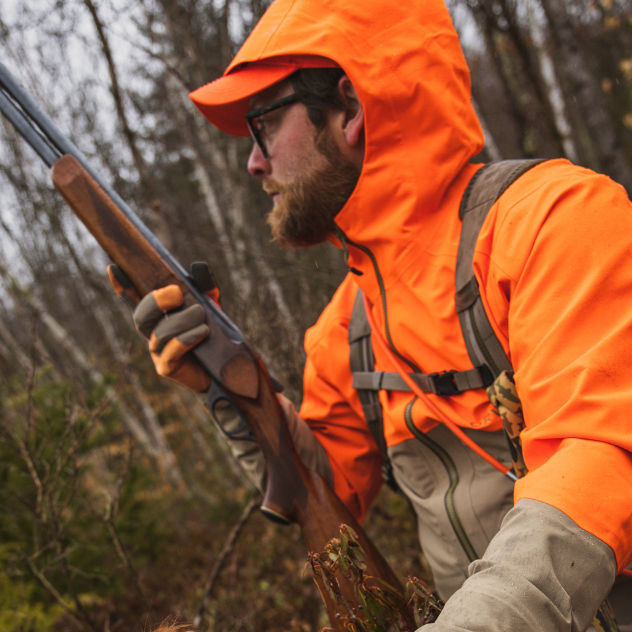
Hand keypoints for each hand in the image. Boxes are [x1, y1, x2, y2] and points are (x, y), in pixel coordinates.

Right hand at [107, 263, 218, 391]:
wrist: (226, 369)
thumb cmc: (213, 336)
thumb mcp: (212, 307)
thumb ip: (205, 288)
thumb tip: (198, 266)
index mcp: (159, 316)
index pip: (135, 300)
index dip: (122, 286)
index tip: (113, 267)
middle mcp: (153, 333)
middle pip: (141, 316)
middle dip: (156, 301)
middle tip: (178, 294)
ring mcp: (157, 352)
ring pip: (158, 333)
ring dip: (181, 321)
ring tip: (201, 316)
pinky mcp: (166, 368)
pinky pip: (170, 351)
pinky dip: (186, 338)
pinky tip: (202, 331)